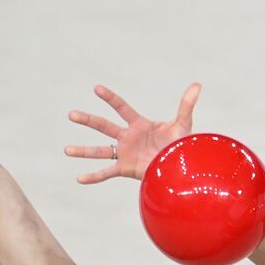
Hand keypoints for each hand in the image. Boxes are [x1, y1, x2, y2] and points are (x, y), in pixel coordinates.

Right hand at [65, 82, 201, 182]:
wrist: (181, 169)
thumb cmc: (181, 145)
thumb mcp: (183, 124)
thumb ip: (186, 105)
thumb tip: (197, 85)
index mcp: (139, 124)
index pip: (121, 108)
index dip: (110, 98)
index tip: (97, 88)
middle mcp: (128, 137)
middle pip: (104, 126)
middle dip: (88, 120)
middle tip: (71, 114)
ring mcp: (125, 153)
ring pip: (100, 151)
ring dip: (84, 151)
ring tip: (66, 150)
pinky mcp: (126, 169)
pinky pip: (106, 173)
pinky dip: (93, 177)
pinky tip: (79, 179)